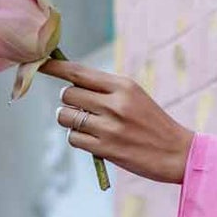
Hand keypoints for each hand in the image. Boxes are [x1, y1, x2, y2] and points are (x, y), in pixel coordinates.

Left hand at [40, 56, 194, 184]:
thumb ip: (105, 88)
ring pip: (66, 116)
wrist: (177, 153)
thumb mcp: (134, 96)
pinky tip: (94, 140)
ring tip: (88, 125)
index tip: (38, 63)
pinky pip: (73, 138)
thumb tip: (69, 83)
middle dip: (69, 102)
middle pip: (67, 94)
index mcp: (123, 86)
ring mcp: (109, 127)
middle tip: (84, 110)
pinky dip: (78, 138)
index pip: (78, 72)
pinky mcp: (106, 148)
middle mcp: (115, 103)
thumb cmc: (153, 123)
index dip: (54, 68)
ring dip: (70, 120)